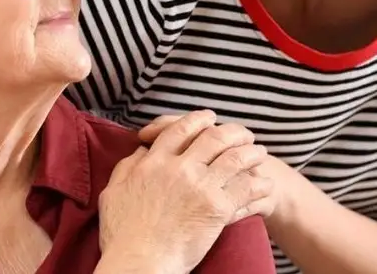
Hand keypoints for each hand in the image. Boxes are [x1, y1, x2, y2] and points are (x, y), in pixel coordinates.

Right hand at [98, 110, 271, 273]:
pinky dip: (258, 183)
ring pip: (234, 157)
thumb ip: (127, 167)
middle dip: (231, 132)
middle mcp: (179, 167)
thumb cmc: (122, 234)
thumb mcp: (113, 192)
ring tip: (259, 153)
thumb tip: (141, 151)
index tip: (208, 118)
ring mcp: (200, 186)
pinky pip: (246, 187)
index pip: (180, 129)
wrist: (140, 262)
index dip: (197, 120)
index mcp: (153, 162)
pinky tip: (264, 183)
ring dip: (250, 152)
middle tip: (241, 134)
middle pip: (212, 137)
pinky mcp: (217, 207)